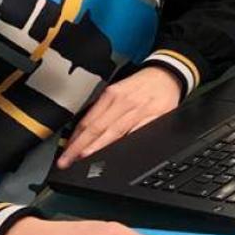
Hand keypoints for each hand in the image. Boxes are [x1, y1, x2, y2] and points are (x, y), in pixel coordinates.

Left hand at [56, 67, 180, 168]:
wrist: (168, 74)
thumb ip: (104, 109)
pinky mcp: (156, 116)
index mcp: (112, 94)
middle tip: (68, 160)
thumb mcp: (119, 90)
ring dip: (98, 146)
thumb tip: (85, 132)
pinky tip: (117, 152)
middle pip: (98, 128)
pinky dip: (126, 143)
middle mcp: (124, 102)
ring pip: (115, 132)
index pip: (88, 120)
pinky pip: (138, 133)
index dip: (75, 138)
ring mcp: (140, 110)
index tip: (65, 152)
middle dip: (80, 146)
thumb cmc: (142, 85)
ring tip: (84, 157)